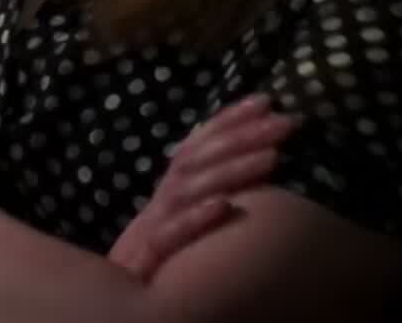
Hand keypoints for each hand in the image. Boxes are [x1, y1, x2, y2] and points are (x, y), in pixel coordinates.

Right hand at [108, 93, 299, 280]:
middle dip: (241, 136)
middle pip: (194, 161)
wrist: (114, 308)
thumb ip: (205, 199)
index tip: (265, 99)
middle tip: (287, 121)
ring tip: (272, 157)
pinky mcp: (143, 262)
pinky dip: (194, 220)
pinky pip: (167, 239)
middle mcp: (157, 205)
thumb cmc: (159, 273)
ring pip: (184, 191)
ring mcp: (149, 230)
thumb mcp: (182, 231)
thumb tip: (255, 173)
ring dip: (229, 171)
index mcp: (168, 195)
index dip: (228, 120)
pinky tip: (225, 206)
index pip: (196, 146)